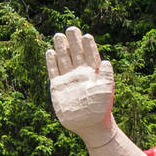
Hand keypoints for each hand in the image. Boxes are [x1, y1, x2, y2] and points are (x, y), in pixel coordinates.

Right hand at [45, 26, 114, 144]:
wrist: (90, 125)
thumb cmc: (100, 109)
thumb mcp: (105, 91)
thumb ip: (105, 76)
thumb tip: (106, 62)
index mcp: (94, 74)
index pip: (91, 55)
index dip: (89, 46)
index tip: (86, 36)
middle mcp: (81, 74)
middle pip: (76, 53)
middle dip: (74, 41)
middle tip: (71, 29)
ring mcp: (69, 79)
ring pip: (64, 59)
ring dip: (62, 47)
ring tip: (59, 35)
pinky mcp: (58, 86)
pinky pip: (54, 71)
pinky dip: (52, 62)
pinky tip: (50, 52)